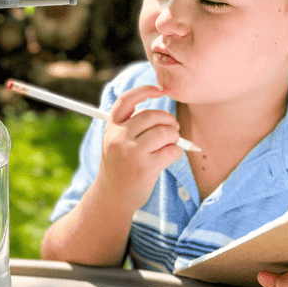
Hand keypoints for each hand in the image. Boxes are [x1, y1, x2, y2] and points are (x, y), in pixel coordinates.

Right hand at [97, 84, 182, 215]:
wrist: (112, 195)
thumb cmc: (120, 166)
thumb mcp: (115, 141)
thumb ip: (131, 126)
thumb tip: (164, 115)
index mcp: (111, 127)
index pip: (126, 101)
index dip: (144, 91)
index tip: (159, 90)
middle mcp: (119, 137)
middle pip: (152, 115)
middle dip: (168, 121)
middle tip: (173, 130)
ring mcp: (131, 152)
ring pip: (164, 132)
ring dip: (174, 137)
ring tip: (170, 144)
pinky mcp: (145, 167)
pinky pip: (171, 151)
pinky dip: (176, 152)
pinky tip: (168, 158)